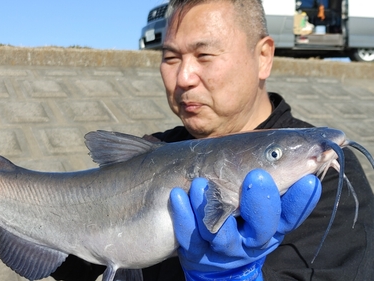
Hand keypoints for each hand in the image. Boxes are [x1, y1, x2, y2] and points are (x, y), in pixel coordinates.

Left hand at [170, 169, 320, 279]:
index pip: (291, 214)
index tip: (308, 179)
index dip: (301, 200)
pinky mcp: (197, 252)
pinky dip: (184, 216)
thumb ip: (280, 173)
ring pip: (222, 235)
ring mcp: (224, 249)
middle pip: (263, 228)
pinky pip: (191, 237)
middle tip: (258, 176)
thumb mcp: (261, 195)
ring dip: (211, 206)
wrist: (211, 254)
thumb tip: (320, 144)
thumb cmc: (239, 211)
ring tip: (201, 183)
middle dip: (262, 202)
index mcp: (272, 225)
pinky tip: (178, 195)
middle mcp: (252, 239)